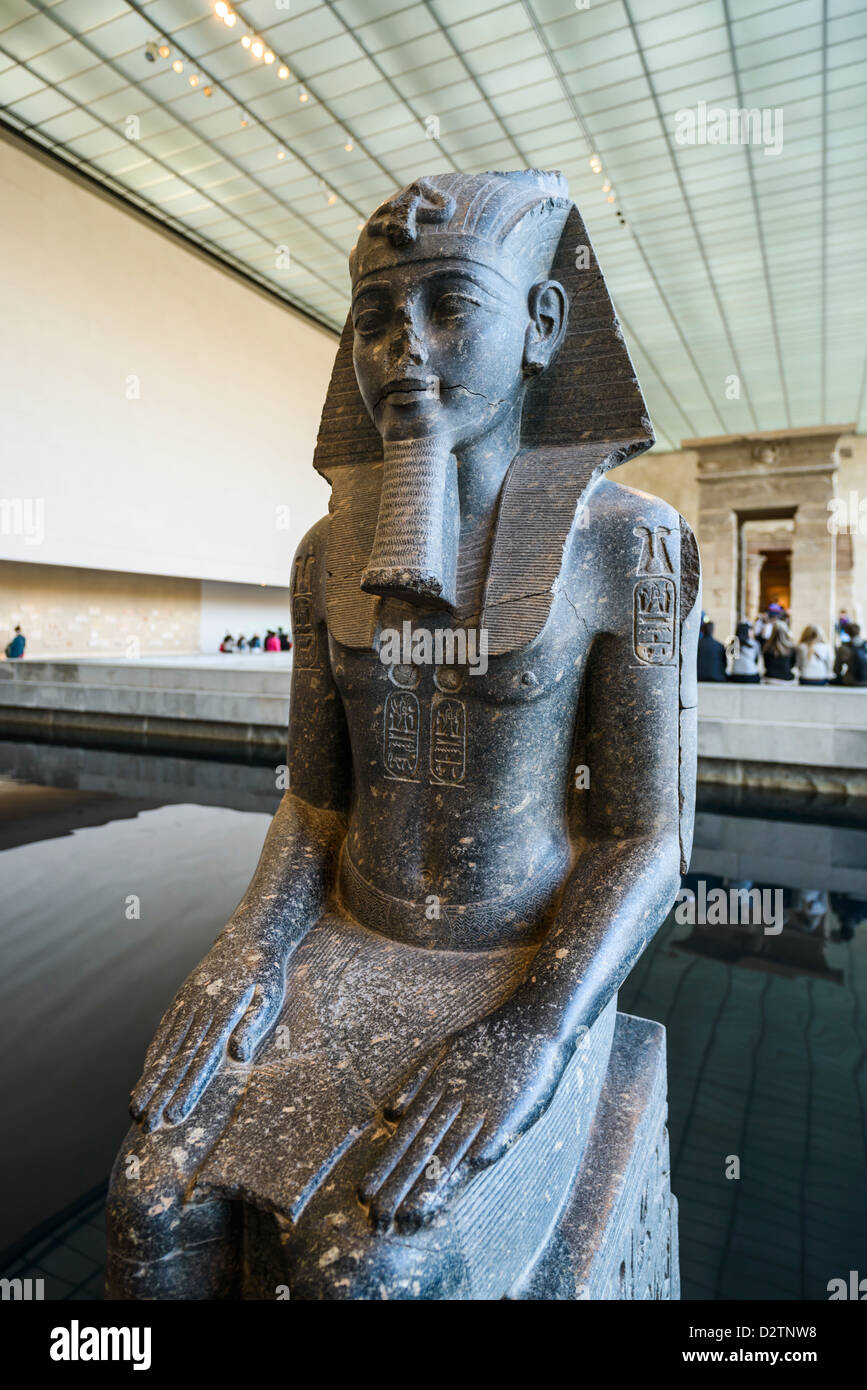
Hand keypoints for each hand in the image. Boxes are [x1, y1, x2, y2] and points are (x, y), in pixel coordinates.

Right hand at [129, 925, 286, 1130]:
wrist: (248, 936)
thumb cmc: (265, 973)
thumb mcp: (269, 996)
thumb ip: (252, 1024)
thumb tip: (238, 1055)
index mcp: (222, 1014)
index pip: (202, 1059)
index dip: (186, 1090)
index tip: (173, 1116)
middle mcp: (198, 1010)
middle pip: (176, 1059)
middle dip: (159, 1094)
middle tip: (144, 1125)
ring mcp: (186, 1004)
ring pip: (165, 1048)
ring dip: (149, 1080)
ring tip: (135, 1109)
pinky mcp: (181, 1000)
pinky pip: (164, 1032)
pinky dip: (153, 1056)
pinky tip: (145, 1075)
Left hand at [358, 1011, 569, 1231]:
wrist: (533, 1023)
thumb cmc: (488, 1039)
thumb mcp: (444, 1050)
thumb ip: (416, 1080)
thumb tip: (390, 1112)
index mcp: (439, 1087)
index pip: (407, 1133)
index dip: (385, 1165)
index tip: (365, 1193)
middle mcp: (455, 1100)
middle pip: (422, 1149)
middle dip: (398, 1185)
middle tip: (378, 1217)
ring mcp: (482, 1110)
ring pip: (449, 1153)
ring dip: (427, 1187)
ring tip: (408, 1217)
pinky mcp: (508, 1117)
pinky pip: (484, 1147)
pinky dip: (466, 1169)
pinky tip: (452, 1193)